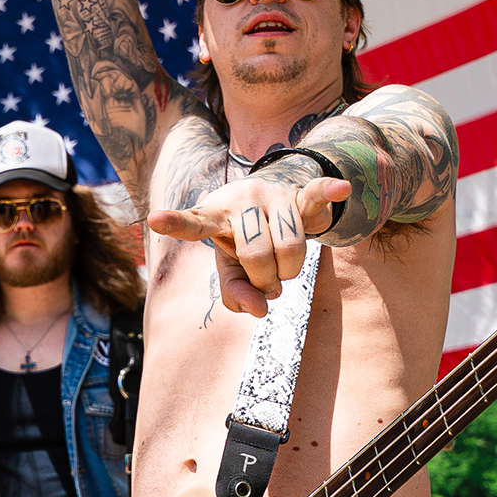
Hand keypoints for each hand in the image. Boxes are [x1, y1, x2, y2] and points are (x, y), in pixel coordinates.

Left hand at [147, 166, 350, 315]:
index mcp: (213, 216)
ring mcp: (271, 193)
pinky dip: (330, 191)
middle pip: (256, 256)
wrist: (275, 201)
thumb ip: (237, 293)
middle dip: (266, 281)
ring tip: (283, 267)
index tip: (155, 219)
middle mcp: (239, 199)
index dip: (175, 223)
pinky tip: (342, 187)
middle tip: (267, 279)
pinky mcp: (301, 192)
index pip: (193, 224)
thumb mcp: (233, 269)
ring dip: (290, 271)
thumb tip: (260, 309)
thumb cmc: (245, 241)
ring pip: (290, 248)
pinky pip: (318, 192)